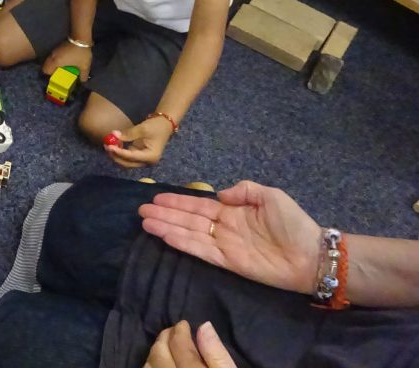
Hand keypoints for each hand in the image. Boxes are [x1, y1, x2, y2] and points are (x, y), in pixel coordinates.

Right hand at [41, 41, 90, 79]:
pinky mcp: (58, 46)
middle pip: (46, 64)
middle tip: (59, 71)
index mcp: (56, 62)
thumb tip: (83, 81)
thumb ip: (83, 75)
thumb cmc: (81, 53)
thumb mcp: (84, 65)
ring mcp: (55, 50)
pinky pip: (54, 54)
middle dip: (51, 69)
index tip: (56, 75)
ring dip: (54, 63)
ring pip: (50, 59)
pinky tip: (65, 59)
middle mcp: (53, 56)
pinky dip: (57, 58)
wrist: (81, 37)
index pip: (45, 70)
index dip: (49, 74)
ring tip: (62, 65)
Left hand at [104, 116, 171, 168]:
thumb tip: (113, 135)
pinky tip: (114, 145)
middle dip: (116, 156)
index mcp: (151, 156)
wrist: (165, 124)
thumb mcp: (142, 129)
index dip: (119, 152)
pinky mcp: (139, 156)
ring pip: (126, 162)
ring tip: (108, 145)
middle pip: (128, 163)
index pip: (132, 157)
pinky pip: (127, 157)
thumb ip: (128, 134)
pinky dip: (120, 153)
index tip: (109, 146)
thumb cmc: (156, 126)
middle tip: (106, 146)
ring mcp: (143, 159)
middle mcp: (147, 161)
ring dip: (116, 155)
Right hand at [139, 180, 321, 294]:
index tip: (156, 197)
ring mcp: (223, 245)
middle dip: (165, 214)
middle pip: (188, 219)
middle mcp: (223, 227)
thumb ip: (244, 190)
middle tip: (141, 210)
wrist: (311, 255)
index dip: (177, 201)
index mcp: (232, 211)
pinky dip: (182, 243)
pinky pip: (200, 250)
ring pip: (188, 234)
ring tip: (145, 221)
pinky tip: (165, 235)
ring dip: (167, 227)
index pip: (198, 205)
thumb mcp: (271, 195)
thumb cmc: (294, 223)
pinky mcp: (227, 262)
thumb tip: (220, 193)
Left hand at [145, 321, 234, 367]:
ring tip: (166, 346)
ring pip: (148, 365)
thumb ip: (217, 353)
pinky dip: (150, 365)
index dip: (180, 330)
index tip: (184, 324)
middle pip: (159, 353)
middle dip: (165, 338)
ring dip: (155, 352)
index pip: (178, 344)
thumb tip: (204, 325)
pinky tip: (159, 364)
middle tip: (174, 331)